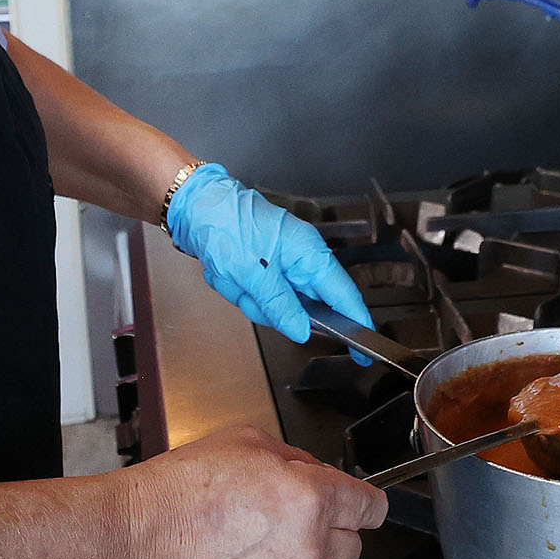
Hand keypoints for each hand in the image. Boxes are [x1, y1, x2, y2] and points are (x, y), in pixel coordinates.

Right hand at [122, 426, 386, 558]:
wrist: (132, 543)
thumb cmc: (177, 492)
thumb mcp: (245, 442)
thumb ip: (295, 459)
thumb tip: (317, 475)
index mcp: (310, 500)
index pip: (370, 508)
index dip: (363, 504)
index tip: (360, 508)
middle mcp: (307, 552)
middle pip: (350, 549)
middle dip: (329, 534)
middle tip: (288, 524)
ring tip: (246, 550)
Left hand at [166, 163, 372, 353]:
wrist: (195, 206)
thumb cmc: (225, 225)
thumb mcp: (253, 273)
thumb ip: (281, 305)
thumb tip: (301, 330)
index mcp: (309, 253)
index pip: (343, 295)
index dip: (356, 324)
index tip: (364, 352)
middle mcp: (299, 258)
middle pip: (302, 307)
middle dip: (270, 308)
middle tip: (248, 292)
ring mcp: (280, 263)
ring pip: (274, 305)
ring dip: (248, 297)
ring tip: (231, 275)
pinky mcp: (261, 267)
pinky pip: (256, 296)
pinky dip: (237, 289)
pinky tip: (225, 272)